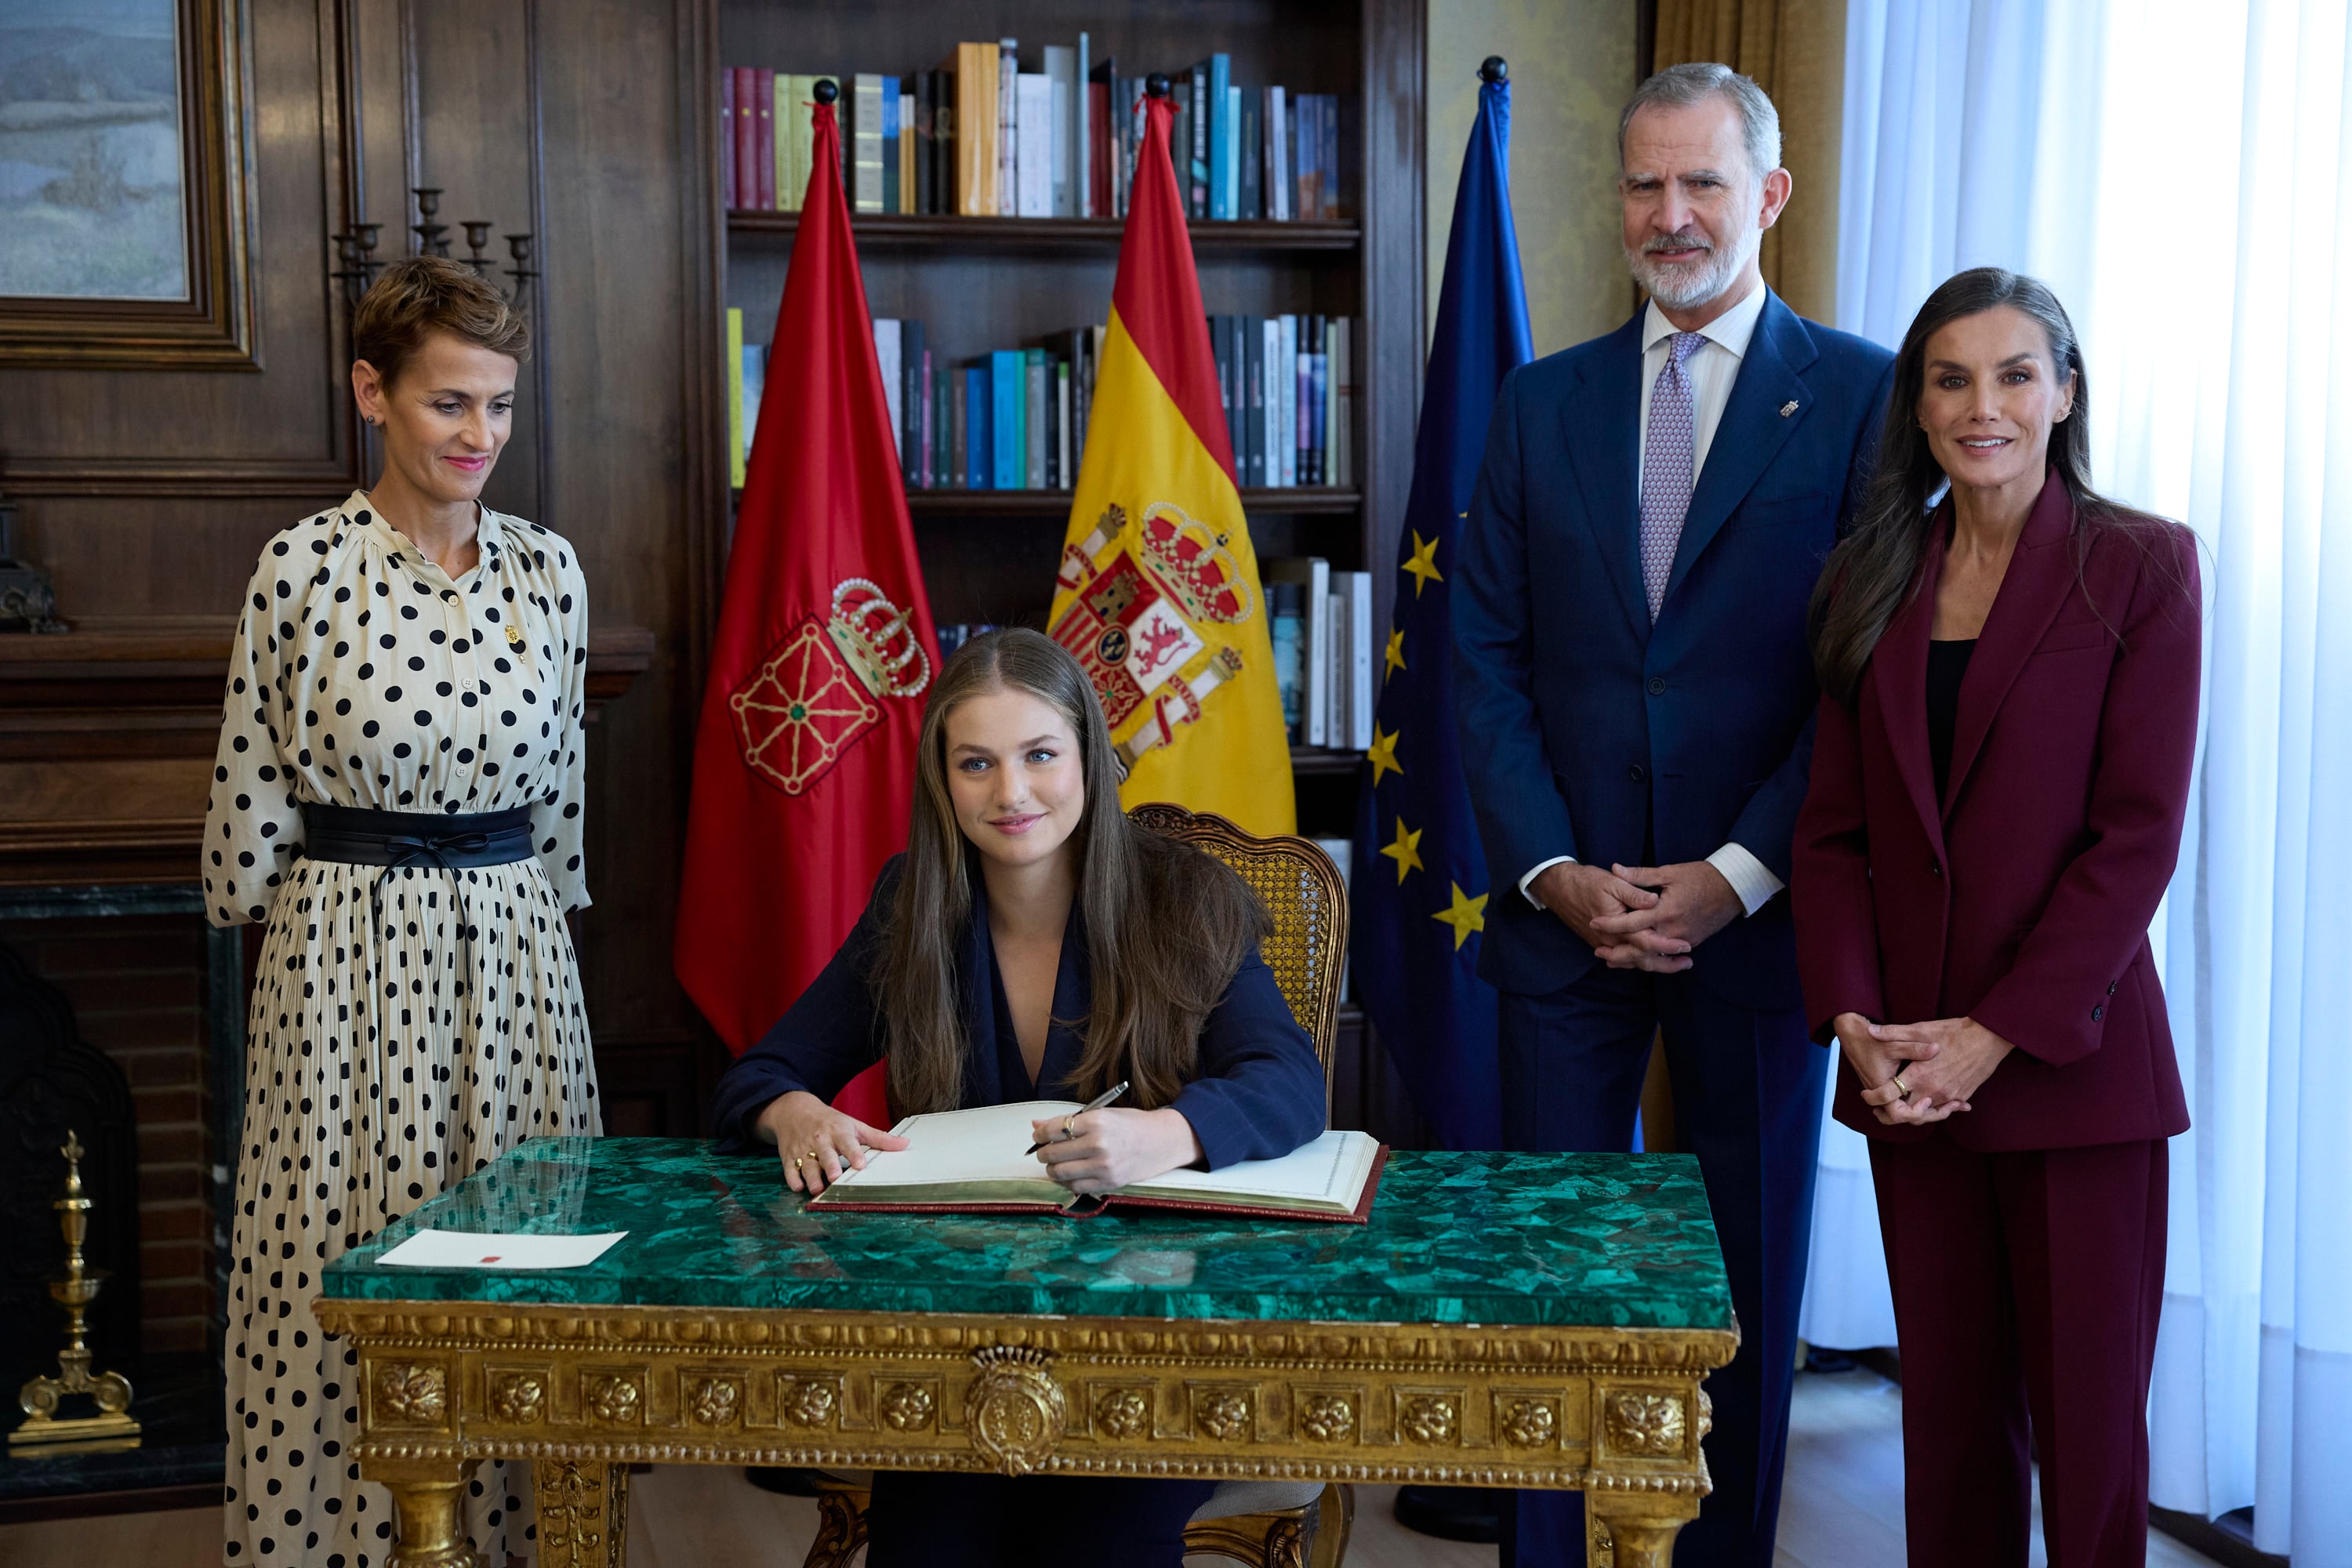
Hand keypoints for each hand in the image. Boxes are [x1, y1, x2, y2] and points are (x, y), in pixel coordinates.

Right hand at [756, 1090, 908, 1195]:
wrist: (795, 1110)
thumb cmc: (830, 1121)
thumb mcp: (854, 1125)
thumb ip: (879, 1138)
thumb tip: (905, 1144)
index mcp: (838, 1131)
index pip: (847, 1142)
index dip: (854, 1153)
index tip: (860, 1164)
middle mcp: (820, 1140)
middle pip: (825, 1154)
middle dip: (829, 1166)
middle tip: (835, 1178)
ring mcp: (803, 1149)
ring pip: (807, 1165)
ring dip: (811, 1177)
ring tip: (817, 1188)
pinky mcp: (789, 1157)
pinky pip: (789, 1169)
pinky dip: (792, 1179)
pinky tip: (798, 1186)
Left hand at [1031, 1106, 1203, 1195]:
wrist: (1162, 1141)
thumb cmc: (1130, 1124)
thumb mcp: (1101, 1114)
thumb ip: (1067, 1121)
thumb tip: (1035, 1126)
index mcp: (1096, 1122)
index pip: (1054, 1130)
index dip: (1040, 1134)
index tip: (1039, 1136)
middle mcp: (1098, 1145)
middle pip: (1052, 1153)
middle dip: (1043, 1152)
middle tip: (1046, 1150)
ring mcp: (1103, 1167)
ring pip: (1059, 1173)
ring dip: (1051, 1169)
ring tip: (1056, 1163)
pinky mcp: (1108, 1183)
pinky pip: (1074, 1187)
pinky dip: (1066, 1181)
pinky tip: (1070, 1173)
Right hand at [1529, 862, 1673, 965]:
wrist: (1558, 887)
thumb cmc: (1586, 881)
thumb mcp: (1612, 882)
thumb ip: (1634, 893)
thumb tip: (1654, 901)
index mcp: (1617, 924)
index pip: (1646, 942)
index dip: (1667, 945)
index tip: (1685, 946)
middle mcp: (1610, 939)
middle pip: (1641, 959)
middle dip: (1665, 964)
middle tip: (1687, 963)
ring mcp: (1604, 943)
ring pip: (1632, 962)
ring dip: (1654, 965)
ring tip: (1675, 965)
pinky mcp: (1600, 943)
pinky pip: (1622, 959)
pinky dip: (1637, 962)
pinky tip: (1649, 962)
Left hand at [1587, 861, 1743, 970]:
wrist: (1733, 888)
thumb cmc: (1701, 876)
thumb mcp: (1669, 872)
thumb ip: (1641, 875)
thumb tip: (1616, 869)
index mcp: (1665, 911)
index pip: (1632, 922)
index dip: (1611, 923)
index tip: (1594, 923)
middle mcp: (1673, 930)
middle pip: (1640, 948)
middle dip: (1618, 952)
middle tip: (1598, 951)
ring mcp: (1683, 940)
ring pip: (1653, 957)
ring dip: (1632, 960)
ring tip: (1612, 960)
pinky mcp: (1691, 943)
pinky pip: (1666, 956)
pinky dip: (1650, 959)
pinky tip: (1637, 959)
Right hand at [1831, 1011, 1945, 1123]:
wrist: (1853, 1037)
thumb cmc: (1870, 1041)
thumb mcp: (1893, 1044)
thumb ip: (1914, 1048)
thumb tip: (1936, 1048)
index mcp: (1882, 1088)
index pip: (1898, 1114)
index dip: (1915, 1112)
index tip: (1928, 1100)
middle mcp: (1884, 1096)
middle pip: (1909, 1119)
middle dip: (1933, 1115)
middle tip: (1954, 1105)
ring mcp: (1887, 1095)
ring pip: (1910, 1113)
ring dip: (1932, 1111)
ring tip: (1956, 1104)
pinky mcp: (1891, 1091)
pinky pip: (1908, 1104)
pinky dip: (1927, 1104)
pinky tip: (1949, 1097)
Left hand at [1855, 1017, 2015, 1125]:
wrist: (1989, 1039)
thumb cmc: (1954, 1032)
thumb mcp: (1921, 1029)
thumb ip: (1894, 1033)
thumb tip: (1870, 1032)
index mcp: (1919, 1075)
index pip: (1889, 1096)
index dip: (1874, 1098)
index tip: (1866, 1095)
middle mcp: (1932, 1090)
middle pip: (1906, 1113)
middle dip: (1891, 1112)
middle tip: (1879, 1106)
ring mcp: (1948, 1096)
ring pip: (1925, 1114)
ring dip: (1913, 1112)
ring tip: (1901, 1105)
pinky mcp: (1961, 1096)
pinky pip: (1944, 1109)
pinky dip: (1934, 1108)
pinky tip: (1928, 1102)